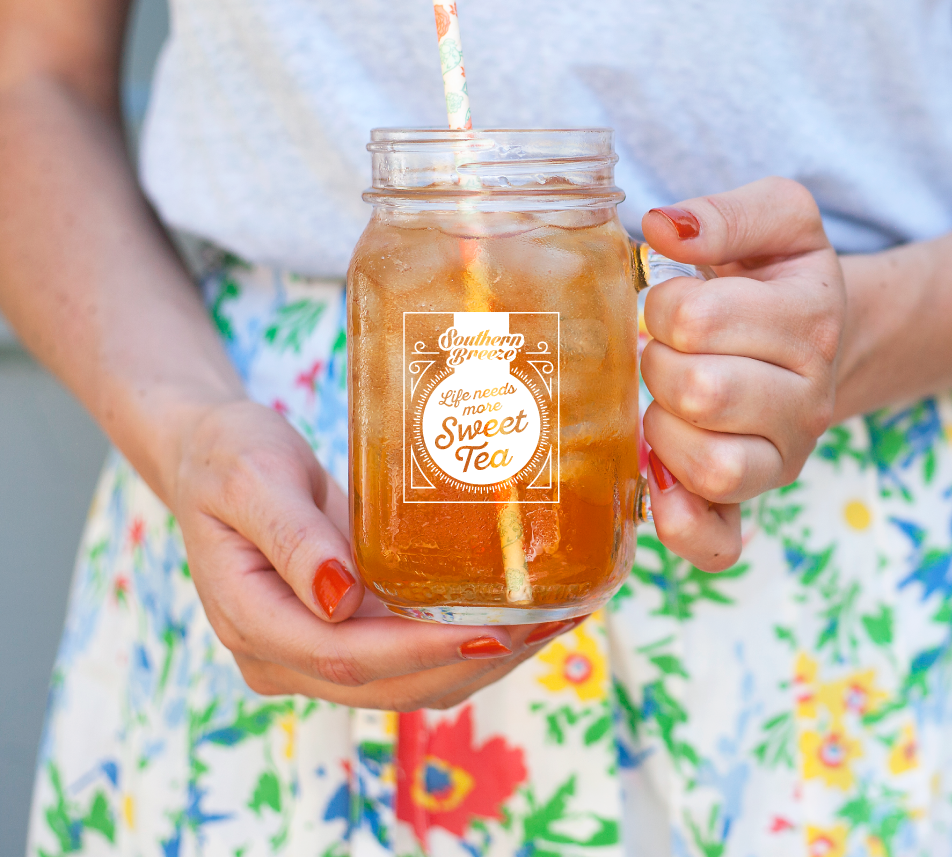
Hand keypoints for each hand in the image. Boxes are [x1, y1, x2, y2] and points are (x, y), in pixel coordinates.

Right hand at [170, 399, 567, 709]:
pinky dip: (461, 642)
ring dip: (478, 660)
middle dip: (469, 661)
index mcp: (252, 620)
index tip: (490, 631)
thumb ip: (291, 538)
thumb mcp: (251, 478)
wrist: (214, 455)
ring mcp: (313, 649)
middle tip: (545, 623)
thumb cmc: (227, 455)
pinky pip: (407, 654)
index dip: (420, 651)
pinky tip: (512, 613)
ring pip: (406, 681)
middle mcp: (282, 653)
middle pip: (386, 684)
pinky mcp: (343, 631)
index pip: (345, 658)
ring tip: (549, 621)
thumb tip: (341, 599)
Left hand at [640, 178, 844, 571]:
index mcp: (809, 322)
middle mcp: (806, 400)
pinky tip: (660, 486)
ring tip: (665, 399)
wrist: (822, 336)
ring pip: (710, 466)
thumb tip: (662, 227)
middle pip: (700, 393)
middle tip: (663, 349)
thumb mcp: (778, 218)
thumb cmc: (781, 278)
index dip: (664, 303)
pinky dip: (683, 524)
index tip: (673, 299)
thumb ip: (726, 213)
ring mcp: (783, 458)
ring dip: (664, 429)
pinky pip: (720, 541)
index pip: (698, 319)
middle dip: (658, 362)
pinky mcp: (756, 498)